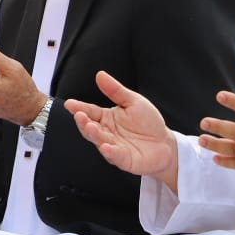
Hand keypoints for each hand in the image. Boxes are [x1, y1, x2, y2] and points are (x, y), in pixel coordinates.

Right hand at [65, 71, 178, 188]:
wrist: (165, 143)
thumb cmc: (148, 122)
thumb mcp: (133, 101)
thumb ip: (115, 90)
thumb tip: (100, 74)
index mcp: (106, 118)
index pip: (90, 111)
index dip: (79, 107)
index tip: (69, 104)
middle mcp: (106, 132)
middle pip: (90, 127)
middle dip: (83, 122)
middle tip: (79, 115)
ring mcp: (113, 146)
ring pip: (99, 141)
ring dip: (93, 135)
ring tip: (90, 127)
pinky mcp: (123, 159)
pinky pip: (114, 155)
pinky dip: (109, 152)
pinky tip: (105, 146)